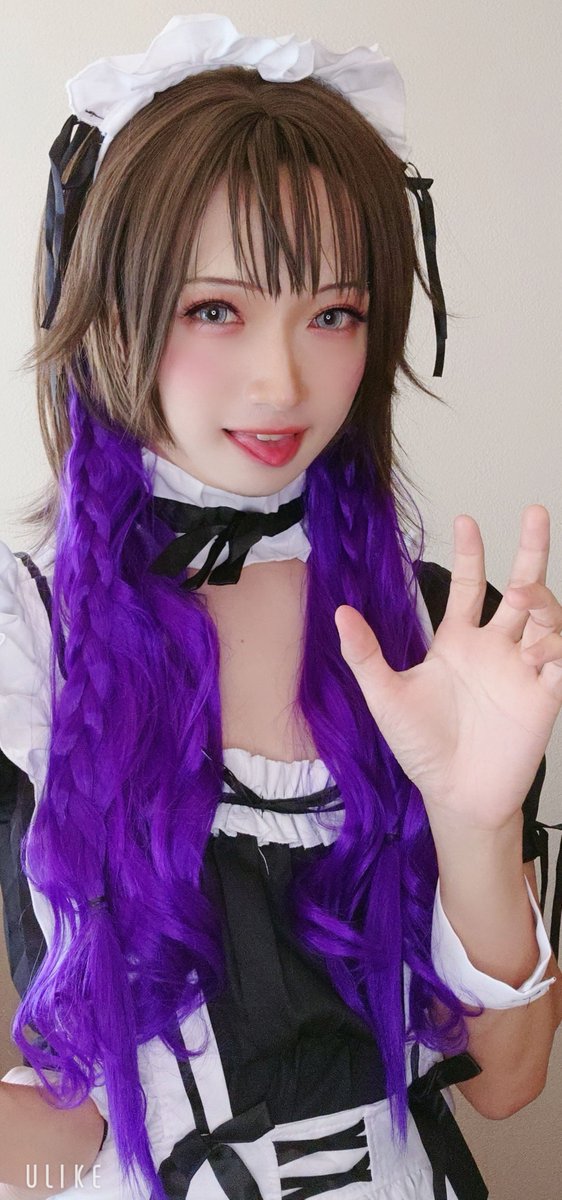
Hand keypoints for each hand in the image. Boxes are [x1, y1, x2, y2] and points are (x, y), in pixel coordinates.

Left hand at [335, 505, 561, 831]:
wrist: (454, 794)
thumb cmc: (421, 748)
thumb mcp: (385, 697)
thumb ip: (365, 654)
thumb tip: (340, 612)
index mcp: (458, 642)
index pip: (470, 586)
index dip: (471, 553)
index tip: (467, 520)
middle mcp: (495, 649)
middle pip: (521, 589)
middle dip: (531, 550)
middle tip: (536, 512)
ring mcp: (523, 670)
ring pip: (546, 618)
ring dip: (540, 599)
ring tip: (522, 593)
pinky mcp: (545, 696)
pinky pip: (561, 660)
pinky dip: (556, 647)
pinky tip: (540, 648)